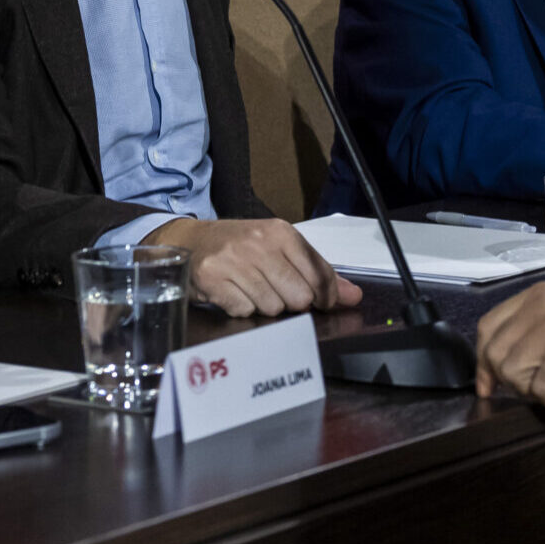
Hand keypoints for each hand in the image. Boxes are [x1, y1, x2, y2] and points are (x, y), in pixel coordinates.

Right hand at [145, 217, 362, 317]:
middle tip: (275, 290)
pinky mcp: (213, 279)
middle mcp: (259, 243)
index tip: (321, 303)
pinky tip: (233, 294)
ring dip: (264, 306)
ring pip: (272, 308)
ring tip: (251, 289)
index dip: (326, 297)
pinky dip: (241, 308)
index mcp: (281, 232)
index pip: (319, 274)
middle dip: (291, 303)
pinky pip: (244, 311)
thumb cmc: (241, 246)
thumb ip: (317, 272)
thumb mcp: (280, 248)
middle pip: (299, 297)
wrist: (191, 240)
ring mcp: (234, 261)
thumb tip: (354, 297)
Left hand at [476, 282, 544, 411]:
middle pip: (495, 352)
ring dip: (534, 392)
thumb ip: (539, 333)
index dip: (483, 361)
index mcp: (536, 296)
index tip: (489, 385)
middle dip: (508, 382)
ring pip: (513, 371)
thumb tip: (511, 370)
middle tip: (537, 393)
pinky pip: (543, 387)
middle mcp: (539, 306)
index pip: (488, 327)